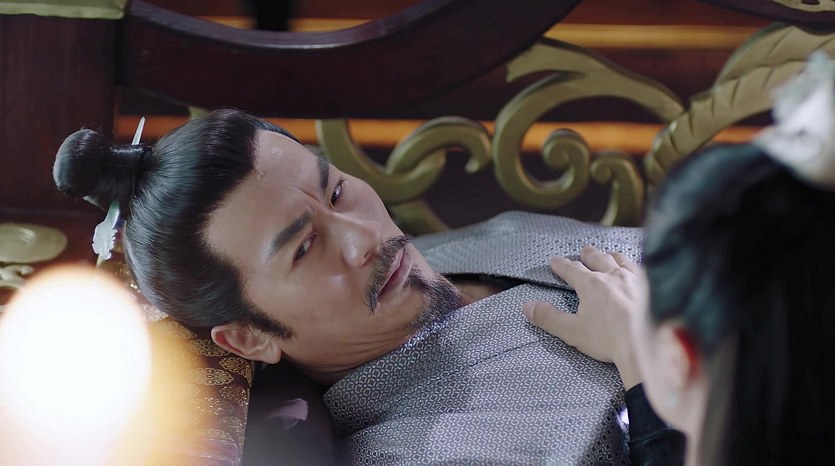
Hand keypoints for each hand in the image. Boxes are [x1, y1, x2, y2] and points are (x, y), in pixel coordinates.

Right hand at [521, 245, 645, 388]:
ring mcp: (635, 279)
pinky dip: (636, 266)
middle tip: (583, 251)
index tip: (555, 261)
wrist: (647, 346)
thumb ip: (548, 318)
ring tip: (610, 255)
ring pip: (621, 260)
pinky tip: (638, 270)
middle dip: (588, 254)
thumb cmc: (609, 340)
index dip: (561, 265)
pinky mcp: (653, 287)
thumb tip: (527, 307)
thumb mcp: (572, 331)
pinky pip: (642, 269)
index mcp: (591, 284)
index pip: (571, 269)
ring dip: (612, 256)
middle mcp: (613, 275)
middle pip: (598, 258)